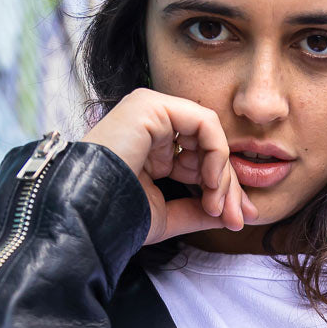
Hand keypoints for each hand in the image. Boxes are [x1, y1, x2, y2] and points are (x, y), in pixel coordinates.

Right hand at [82, 88, 258, 245]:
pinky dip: (216, 154)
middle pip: (209, 148)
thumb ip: (199, 210)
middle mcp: (153, 125)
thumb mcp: (168, 215)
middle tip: (237, 219)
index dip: (223, 190)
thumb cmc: (117, 217)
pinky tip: (209, 182)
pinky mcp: (152, 106)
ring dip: (223, 174)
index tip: (237, 221)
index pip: (201, 161)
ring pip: (211, 135)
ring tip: (217, 207)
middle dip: (229, 186)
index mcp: (154, 148)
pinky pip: (204, 123)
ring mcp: (151, 111)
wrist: (89, 214)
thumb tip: (234, 215)